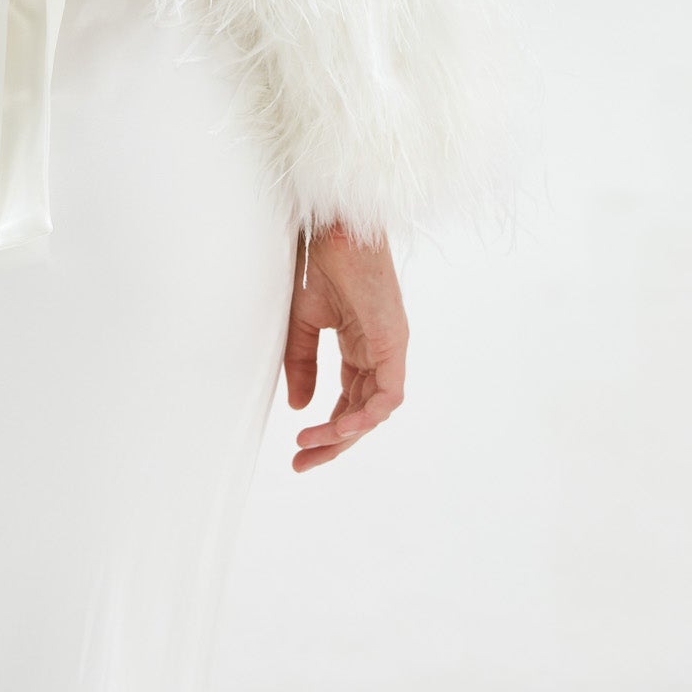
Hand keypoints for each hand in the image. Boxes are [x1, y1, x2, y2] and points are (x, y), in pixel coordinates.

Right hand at [283, 223, 407, 472]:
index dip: (326, 428)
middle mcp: (378, 351)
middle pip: (361, 412)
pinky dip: (367, 415)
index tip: (297, 450)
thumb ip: (303, 364)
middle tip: (302, 463)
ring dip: (343, 432)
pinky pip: (388, 393)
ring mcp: (388, 347)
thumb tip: (300, 407)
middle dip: (333, 442)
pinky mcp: (393, 342)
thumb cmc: (318, 262)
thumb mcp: (302, 323)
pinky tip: (339, 426)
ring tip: (311, 443)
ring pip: (375, 409)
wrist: (331, 228)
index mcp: (360, 345)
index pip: (348, 401)